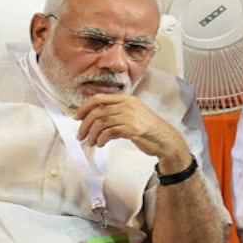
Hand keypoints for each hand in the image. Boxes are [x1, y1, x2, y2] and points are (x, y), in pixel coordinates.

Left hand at [74, 93, 188, 163]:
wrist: (165, 139)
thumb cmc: (148, 129)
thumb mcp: (133, 115)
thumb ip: (117, 113)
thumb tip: (94, 118)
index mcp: (126, 99)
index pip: (99, 99)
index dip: (84, 108)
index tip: (77, 118)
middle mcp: (128, 105)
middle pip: (97, 112)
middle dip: (85, 125)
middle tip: (81, 135)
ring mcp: (130, 116)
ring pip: (101, 123)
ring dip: (92, 134)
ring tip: (91, 142)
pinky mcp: (132, 129)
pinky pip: (109, 132)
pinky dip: (101, 139)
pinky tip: (100, 144)